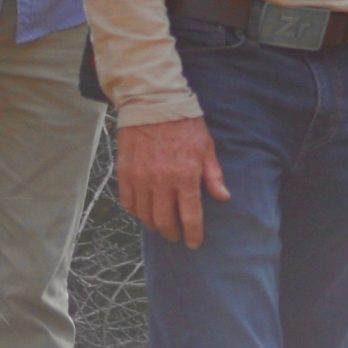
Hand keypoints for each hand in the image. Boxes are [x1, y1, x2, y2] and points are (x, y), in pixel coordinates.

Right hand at [115, 116, 228, 246]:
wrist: (153, 103)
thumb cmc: (184, 123)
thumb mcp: (206, 146)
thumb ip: (213, 175)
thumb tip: (223, 197)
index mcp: (185, 176)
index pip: (190, 216)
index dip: (193, 234)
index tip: (194, 243)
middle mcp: (161, 181)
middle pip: (164, 220)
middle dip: (172, 233)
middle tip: (176, 236)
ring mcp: (141, 178)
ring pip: (145, 215)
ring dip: (154, 225)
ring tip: (161, 226)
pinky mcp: (125, 173)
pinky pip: (128, 202)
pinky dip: (135, 212)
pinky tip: (142, 212)